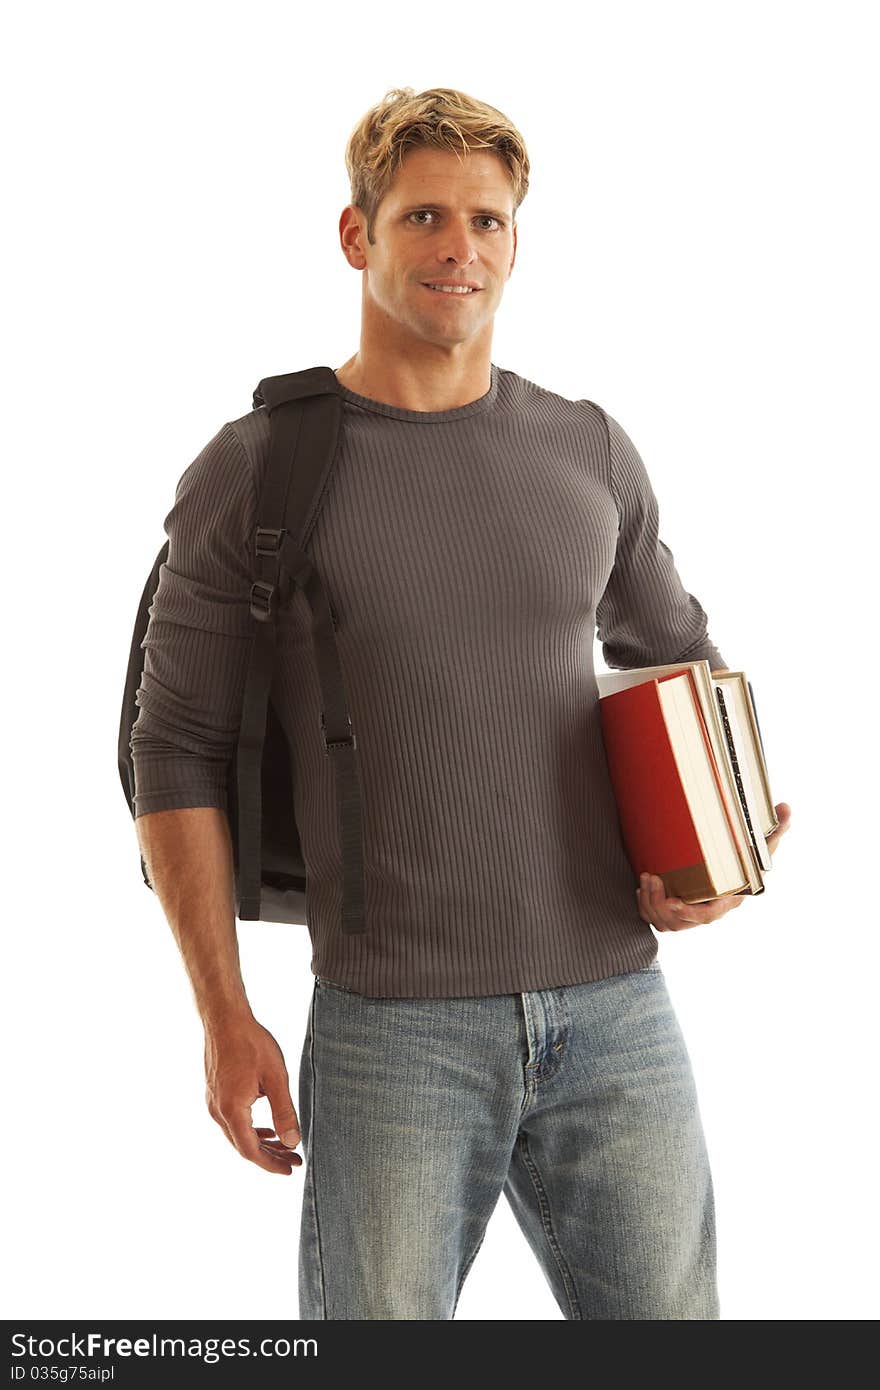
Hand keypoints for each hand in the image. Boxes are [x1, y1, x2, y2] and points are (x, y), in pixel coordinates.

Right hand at [203, 1016, 302, 1173]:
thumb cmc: (251, 1044)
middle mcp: (217, 1111)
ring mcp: (213, 1103)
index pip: (251, 1151)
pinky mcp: (214, 1094)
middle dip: (270, 1155)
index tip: (290, 1168)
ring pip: (237, 1134)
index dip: (271, 1164)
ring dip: (261, 1143)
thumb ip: (284, 1112)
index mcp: (232, 1110)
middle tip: (294, 1159)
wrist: (225, 1019)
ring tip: (285, 1146)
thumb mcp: (276, 1078)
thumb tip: (293, 1141)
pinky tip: (265, 1128)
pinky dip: (250, 1129)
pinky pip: (232, 1121)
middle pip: (243, 1146)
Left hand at [637, 801, 791, 932]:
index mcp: (726, 900)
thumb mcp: (761, 846)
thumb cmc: (746, 861)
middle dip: (660, 904)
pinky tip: (642, 888)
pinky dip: (647, 907)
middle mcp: (708, 912)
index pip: (707, 915)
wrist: (731, 871)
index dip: (689, 912)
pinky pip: (658, 919)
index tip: (674, 901)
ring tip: (645, 878)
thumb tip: (786, 807)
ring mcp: (691, 916)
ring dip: (651, 903)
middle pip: (679, 923)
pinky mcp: (677, 913)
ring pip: (666, 923)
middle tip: (650, 877)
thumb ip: (775, 830)